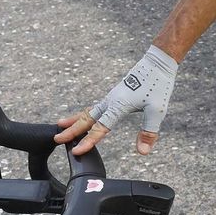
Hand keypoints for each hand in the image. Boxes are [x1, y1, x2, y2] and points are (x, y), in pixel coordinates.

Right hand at [54, 45, 177, 155]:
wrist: (157, 62)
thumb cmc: (158, 85)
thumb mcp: (157, 110)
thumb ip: (148, 132)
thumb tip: (142, 152)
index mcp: (118, 105)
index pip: (100, 128)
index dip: (88, 141)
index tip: (76, 151)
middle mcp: (111, 100)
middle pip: (87, 118)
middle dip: (71, 130)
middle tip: (57, 138)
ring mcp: (112, 96)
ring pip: (89, 111)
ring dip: (75, 120)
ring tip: (61, 125)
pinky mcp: (115, 94)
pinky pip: (96, 106)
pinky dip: (86, 114)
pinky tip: (86, 117)